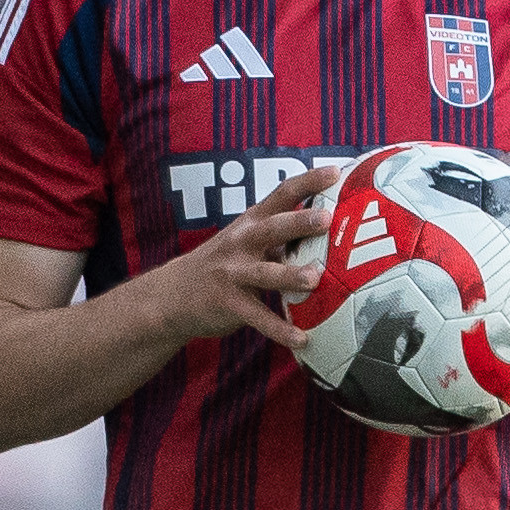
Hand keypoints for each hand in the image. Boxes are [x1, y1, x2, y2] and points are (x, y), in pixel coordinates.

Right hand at [153, 164, 337, 351]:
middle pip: (273, 228)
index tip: (335, 171)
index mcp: (252, 221)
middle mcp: (242, 242)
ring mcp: (233, 273)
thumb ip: (282, 234)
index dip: (308, 181)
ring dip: (290, 276)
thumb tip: (331, 224)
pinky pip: (258, 317)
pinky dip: (280, 329)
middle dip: (299, 222)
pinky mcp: (228, 304)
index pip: (282, 194)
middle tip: (326, 218)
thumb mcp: (248, 240)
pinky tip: (302, 338)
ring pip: (265, 273)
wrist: (173, 294)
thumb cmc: (226, 262)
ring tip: (314, 279)